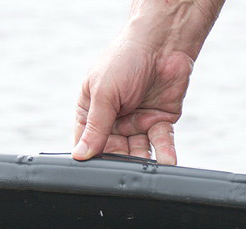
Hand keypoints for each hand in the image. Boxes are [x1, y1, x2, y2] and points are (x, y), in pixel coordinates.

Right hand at [73, 38, 193, 163]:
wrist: (163, 41)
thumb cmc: (126, 58)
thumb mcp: (104, 93)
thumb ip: (95, 126)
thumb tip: (80, 155)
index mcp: (92, 111)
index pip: (87, 142)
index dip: (91, 156)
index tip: (96, 169)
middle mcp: (114, 120)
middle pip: (113, 151)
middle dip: (120, 160)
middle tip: (124, 168)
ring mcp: (137, 122)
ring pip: (138, 151)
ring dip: (142, 160)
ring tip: (145, 166)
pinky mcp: (160, 122)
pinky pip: (160, 143)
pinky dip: (164, 153)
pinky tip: (166, 161)